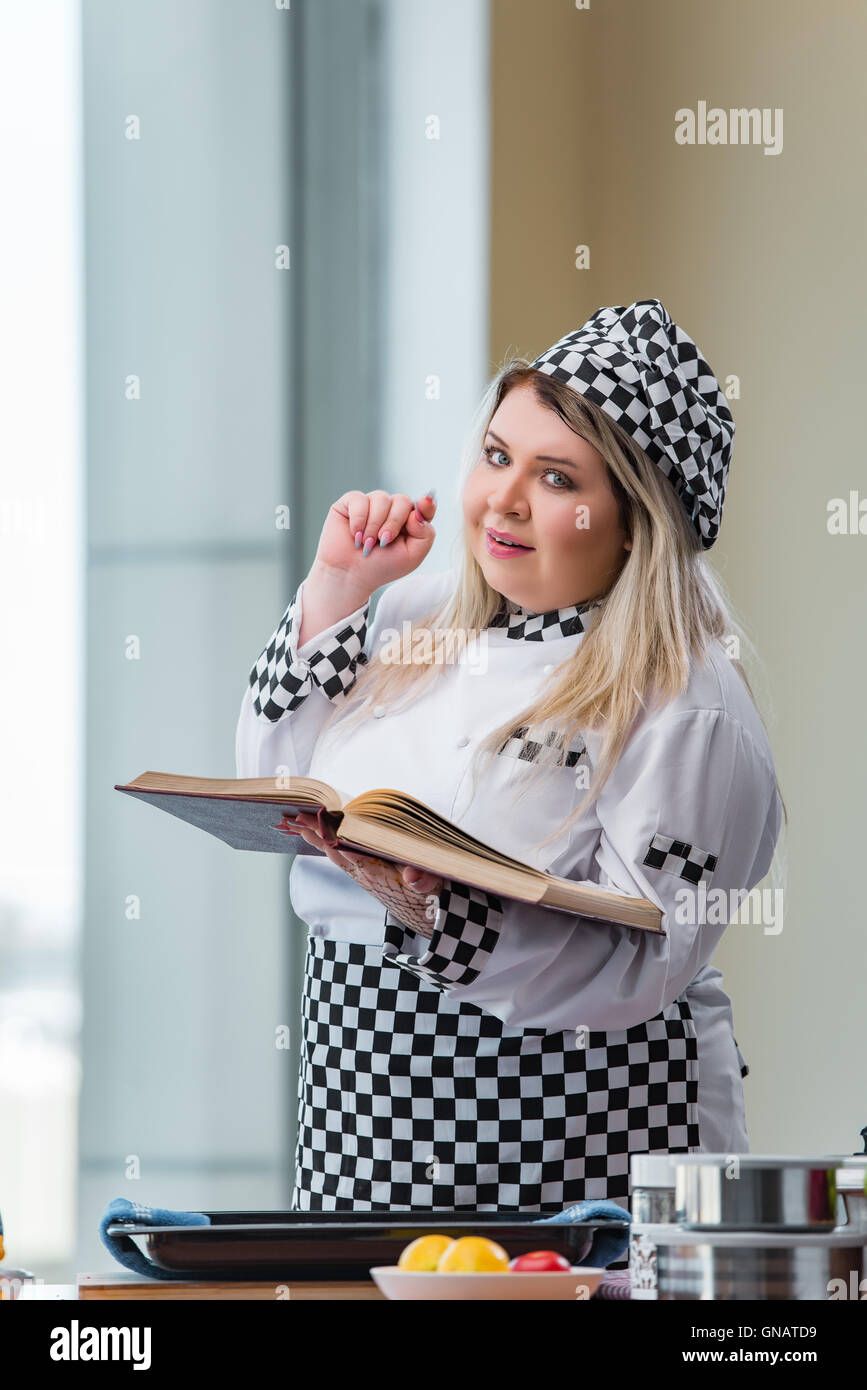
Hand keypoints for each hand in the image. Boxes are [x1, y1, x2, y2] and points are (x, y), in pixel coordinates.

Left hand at [293, 811, 443, 936]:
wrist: (428, 915)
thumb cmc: (432, 894)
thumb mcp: (434, 886)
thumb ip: (425, 880)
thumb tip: (412, 877)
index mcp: (378, 872)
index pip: (349, 849)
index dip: (331, 833)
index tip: (315, 818)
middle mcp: (365, 874)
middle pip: (334, 849)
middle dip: (315, 832)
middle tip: (294, 815)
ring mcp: (362, 874)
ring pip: (333, 853)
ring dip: (315, 838)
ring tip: (295, 822)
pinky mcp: (364, 874)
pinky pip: (339, 856)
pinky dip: (325, 844)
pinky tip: (316, 836)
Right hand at [311, 489, 436, 595]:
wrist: (350, 575)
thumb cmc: (382, 566)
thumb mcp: (412, 556)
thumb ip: (425, 534)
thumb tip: (417, 513)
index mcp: (410, 521)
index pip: (423, 506)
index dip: (426, 505)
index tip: (425, 504)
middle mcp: (392, 509)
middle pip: (402, 501)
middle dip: (393, 523)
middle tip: (383, 543)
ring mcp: (372, 504)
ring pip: (381, 498)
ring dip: (374, 525)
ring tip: (366, 544)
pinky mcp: (351, 503)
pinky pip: (359, 499)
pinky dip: (358, 519)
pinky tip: (356, 535)